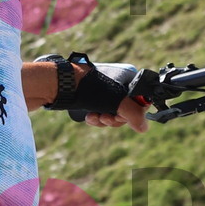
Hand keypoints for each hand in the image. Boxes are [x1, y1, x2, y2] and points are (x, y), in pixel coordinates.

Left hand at [21, 56, 148, 127]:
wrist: (60, 84)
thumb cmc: (89, 87)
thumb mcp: (116, 101)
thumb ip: (133, 115)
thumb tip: (144, 128)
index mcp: (128, 78)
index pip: (140, 101)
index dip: (132, 113)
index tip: (121, 117)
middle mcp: (118, 82)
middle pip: (126, 110)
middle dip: (115, 118)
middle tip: (105, 118)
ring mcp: (105, 90)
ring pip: (112, 113)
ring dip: (104, 120)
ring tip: (95, 117)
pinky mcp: (92, 97)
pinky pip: (101, 111)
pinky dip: (97, 117)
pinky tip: (89, 116)